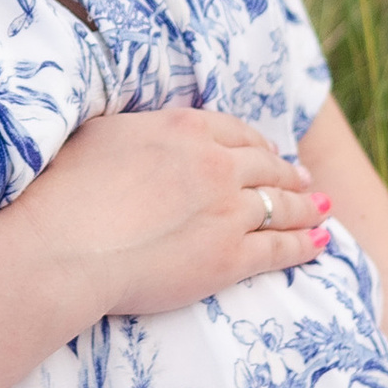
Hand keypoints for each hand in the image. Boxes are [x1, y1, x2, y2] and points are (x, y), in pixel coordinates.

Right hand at [9, 105, 325, 338]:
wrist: (67, 245)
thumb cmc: (65, 191)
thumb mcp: (100, 135)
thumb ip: (136, 132)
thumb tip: (139, 133)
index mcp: (184, 130)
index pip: (235, 132)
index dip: (257, 143)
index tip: (268, 150)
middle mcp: (215, 165)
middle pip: (266, 166)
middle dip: (289, 173)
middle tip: (304, 179)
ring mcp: (228, 211)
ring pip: (281, 205)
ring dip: (306, 206)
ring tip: (321, 208)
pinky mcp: (230, 257)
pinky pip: (279, 248)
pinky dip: (305, 244)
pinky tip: (321, 242)